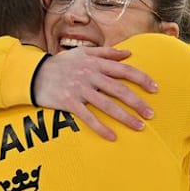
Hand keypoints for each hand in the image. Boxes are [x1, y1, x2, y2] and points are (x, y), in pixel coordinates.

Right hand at [33, 47, 157, 140]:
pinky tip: (112, 137)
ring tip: (139, 126)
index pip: (124, 70)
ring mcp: (79, 90)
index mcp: (95, 63)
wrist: (34, 74)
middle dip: (137, 102)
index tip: (155, 88)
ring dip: (125, 117)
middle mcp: (89, 75)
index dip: (141, 79)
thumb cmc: (61, 63)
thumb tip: (128, 54)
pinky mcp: (69, 103)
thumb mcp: (83, 53)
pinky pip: (87, 117)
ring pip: (107, 105)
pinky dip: (100, 128)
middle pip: (119, 90)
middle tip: (151, 114)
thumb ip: (106, 53)